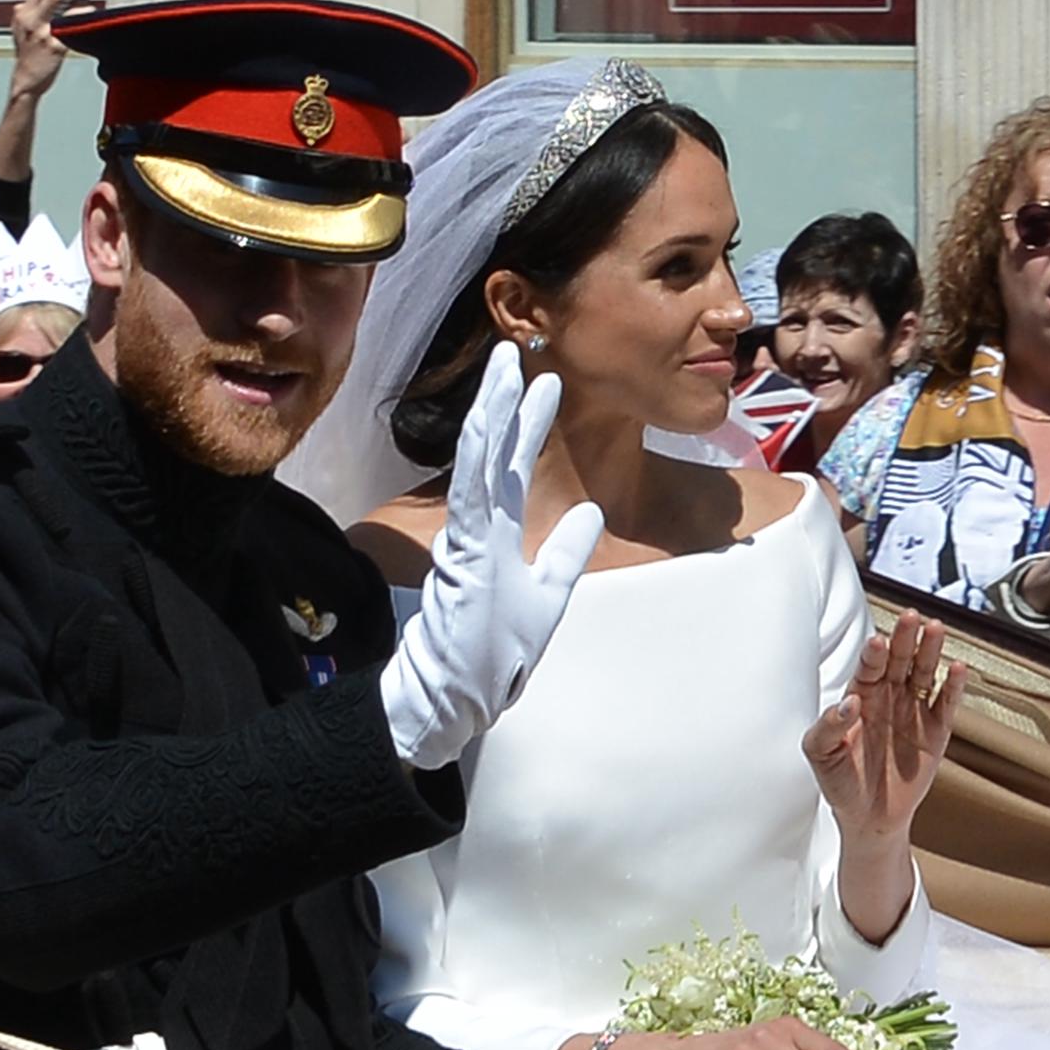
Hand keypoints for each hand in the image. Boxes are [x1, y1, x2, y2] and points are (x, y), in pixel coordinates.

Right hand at [8, 0, 87, 99]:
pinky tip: (89, 15)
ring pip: (57, 5)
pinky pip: (71, 26)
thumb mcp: (21, 29)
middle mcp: (30, 21)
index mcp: (22, 15)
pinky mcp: (54, 45)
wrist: (27, 80)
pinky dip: (81, 17)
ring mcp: (42, 33)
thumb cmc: (27, 57)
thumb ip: (28, 11)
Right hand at [378, 343, 605, 768]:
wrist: (456, 699)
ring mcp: (468, 540)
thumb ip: (567, 555)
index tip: (545, 382)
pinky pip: (469, 499)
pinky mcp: (460, 558)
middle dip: (506, 401)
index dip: (529, 424)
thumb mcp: (548, 598)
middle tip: (515, 350)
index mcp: (500, 535)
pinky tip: (482, 426)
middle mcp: (481, 528)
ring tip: (502, 369)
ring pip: (479, 464)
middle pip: (495, 453)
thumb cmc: (494, 656)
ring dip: (490, 415)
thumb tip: (593, 511)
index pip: (516, 467)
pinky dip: (475, 461)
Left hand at [804, 608, 966, 847]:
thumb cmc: (839, 782)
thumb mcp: (819, 755)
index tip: (878, 642)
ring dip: (930, 651)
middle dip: (905, 639)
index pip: (869, 667)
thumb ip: (827, 727)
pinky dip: (953, 686)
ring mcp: (913, 711)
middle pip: (899, 660)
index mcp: (859, 697)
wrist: (868, 818)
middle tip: (912, 617)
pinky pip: (946, 703)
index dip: (874, 654)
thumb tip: (849, 702)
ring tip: (936, 629)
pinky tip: (957, 667)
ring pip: (924, 673)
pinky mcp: (936, 730)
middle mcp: (888, 697)